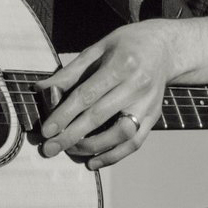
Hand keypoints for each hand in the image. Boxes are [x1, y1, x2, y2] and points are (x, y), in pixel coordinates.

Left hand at [36, 20, 176, 169]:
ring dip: (92, 148)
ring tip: (70, 151)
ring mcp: (148, 104)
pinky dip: (113, 156)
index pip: (88, 95)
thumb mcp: (97, 49)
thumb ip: (71, 72)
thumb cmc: (126, 45)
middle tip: (50, 148)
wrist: (165, 48)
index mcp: (121, 64)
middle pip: (100, 117)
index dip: (65, 114)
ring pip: (120, 135)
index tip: (47, 131)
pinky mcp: (154, 117)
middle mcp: (137, 85)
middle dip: (71, 136)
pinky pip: (134, 143)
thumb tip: (42, 90)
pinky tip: (93, 162)